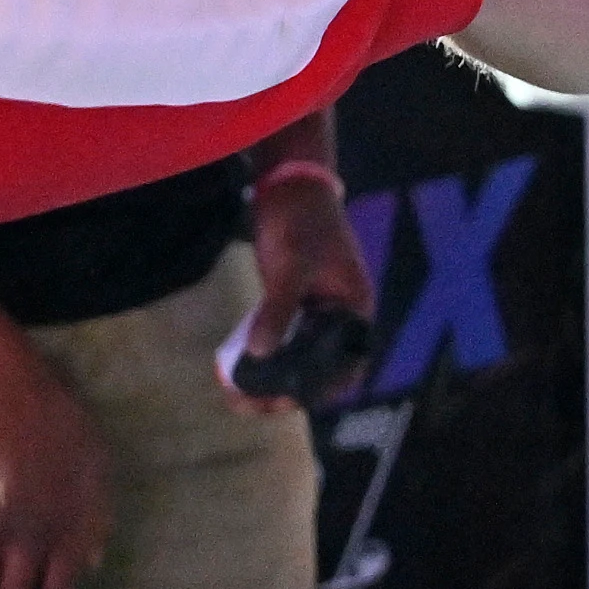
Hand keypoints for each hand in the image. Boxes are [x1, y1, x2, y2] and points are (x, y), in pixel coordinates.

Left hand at [232, 170, 378, 414]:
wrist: (290, 183)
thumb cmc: (302, 221)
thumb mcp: (291, 267)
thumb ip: (277, 310)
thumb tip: (259, 353)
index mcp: (354, 312)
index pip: (343, 366)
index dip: (316, 390)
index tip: (284, 403)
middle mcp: (339, 319)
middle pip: (316, 369)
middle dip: (284, 391)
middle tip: (249, 406)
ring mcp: (315, 314)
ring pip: (295, 358)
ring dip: (269, 379)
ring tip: (236, 398)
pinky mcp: (293, 305)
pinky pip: (279, 340)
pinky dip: (260, 356)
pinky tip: (235, 370)